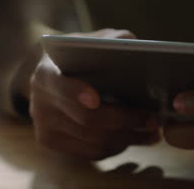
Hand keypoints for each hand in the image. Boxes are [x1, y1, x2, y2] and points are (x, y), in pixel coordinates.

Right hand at [30, 29, 159, 159]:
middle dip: (124, 121)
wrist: (51, 75)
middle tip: (153, 120)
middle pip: (85, 120)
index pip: (59, 85)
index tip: (96, 99)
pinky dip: (116, 148)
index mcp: (46, 73)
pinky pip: (90, 153)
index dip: (76, 93)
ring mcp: (44, 126)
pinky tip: (132, 138)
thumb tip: (135, 47)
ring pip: (92, 141)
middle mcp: (40, 102)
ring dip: (127, 139)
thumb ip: (110, 40)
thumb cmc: (76, 56)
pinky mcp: (52, 143)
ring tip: (151, 131)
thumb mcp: (88, 42)